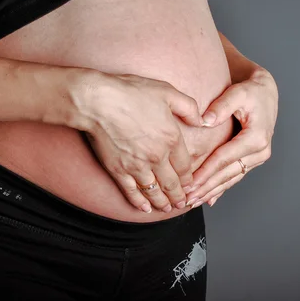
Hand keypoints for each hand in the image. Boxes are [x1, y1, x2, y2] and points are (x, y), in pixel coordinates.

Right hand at [70, 70, 202, 213]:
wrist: (97, 101)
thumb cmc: (130, 92)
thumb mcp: (167, 92)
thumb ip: (188, 108)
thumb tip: (202, 121)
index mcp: (171, 138)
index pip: (185, 166)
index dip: (189, 179)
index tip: (191, 185)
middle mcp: (157, 156)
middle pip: (172, 184)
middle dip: (179, 197)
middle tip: (182, 204)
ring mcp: (137, 166)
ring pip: (154, 191)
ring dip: (162, 203)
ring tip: (167, 209)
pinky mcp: (118, 170)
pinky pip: (132, 191)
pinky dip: (139, 202)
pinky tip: (144, 208)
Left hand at [185, 66, 277, 207]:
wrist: (266, 92)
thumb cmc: (252, 91)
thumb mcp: (238, 93)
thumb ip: (221, 106)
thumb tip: (204, 121)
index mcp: (256, 138)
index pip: (224, 159)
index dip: (206, 172)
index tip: (189, 183)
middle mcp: (260, 151)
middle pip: (227, 174)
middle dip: (206, 188)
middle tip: (187, 199)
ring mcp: (258, 157)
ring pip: (231, 178)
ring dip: (212, 191)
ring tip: (194, 201)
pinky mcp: (253, 159)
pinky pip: (235, 176)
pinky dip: (221, 188)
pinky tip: (210, 199)